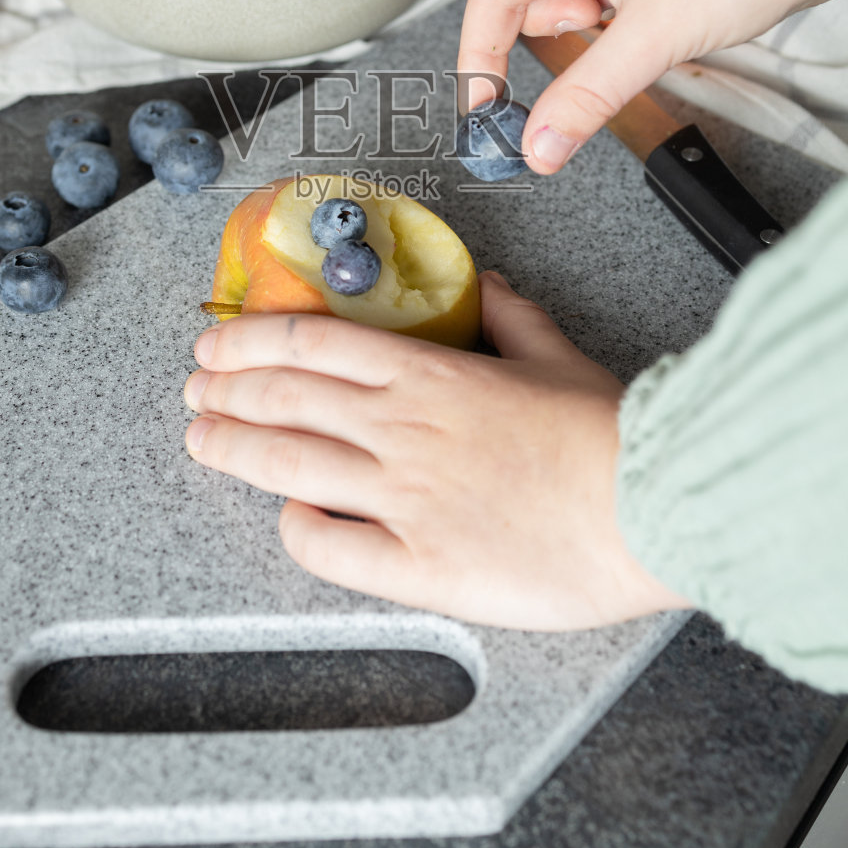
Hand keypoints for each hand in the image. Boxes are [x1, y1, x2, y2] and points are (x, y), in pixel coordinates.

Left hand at [183, 272, 686, 630]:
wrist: (653, 507)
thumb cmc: (613, 436)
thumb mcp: (558, 353)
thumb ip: (510, 315)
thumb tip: (484, 282)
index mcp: (431, 373)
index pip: (312, 342)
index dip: (251, 339)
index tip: (219, 341)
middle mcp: (402, 429)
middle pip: (283, 398)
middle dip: (224, 389)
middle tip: (195, 387)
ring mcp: (402, 497)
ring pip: (288, 463)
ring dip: (232, 447)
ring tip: (201, 439)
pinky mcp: (419, 565)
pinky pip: (331, 548)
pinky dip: (296, 528)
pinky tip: (286, 517)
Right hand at [458, 0, 847, 173]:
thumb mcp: (655, 41)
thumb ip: (585, 97)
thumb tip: (537, 145)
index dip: (481, 52)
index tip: (486, 106)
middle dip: (525, 21)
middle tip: (577, 45)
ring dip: (564, 11)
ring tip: (619, 23)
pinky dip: (591, 0)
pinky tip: (632, 13)